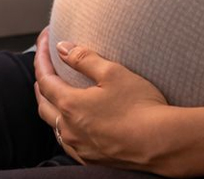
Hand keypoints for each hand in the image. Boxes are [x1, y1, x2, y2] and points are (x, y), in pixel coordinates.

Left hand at [32, 27, 175, 171]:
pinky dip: (66, 128)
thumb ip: (83, 58)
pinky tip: (75, 124)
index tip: (44, 42)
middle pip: (44, 104)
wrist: (162, 144)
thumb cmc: (140, 106)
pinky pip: (69, 142)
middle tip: (45, 67)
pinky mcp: (93, 160)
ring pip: (54, 126)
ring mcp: (80, 147)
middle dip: (41, 83)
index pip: (45, 79)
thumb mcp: (112, 72)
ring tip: (56, 95)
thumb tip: (62, 48)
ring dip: (51, 107)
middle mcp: (69, 130)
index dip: (41, 58)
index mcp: (70, 106)